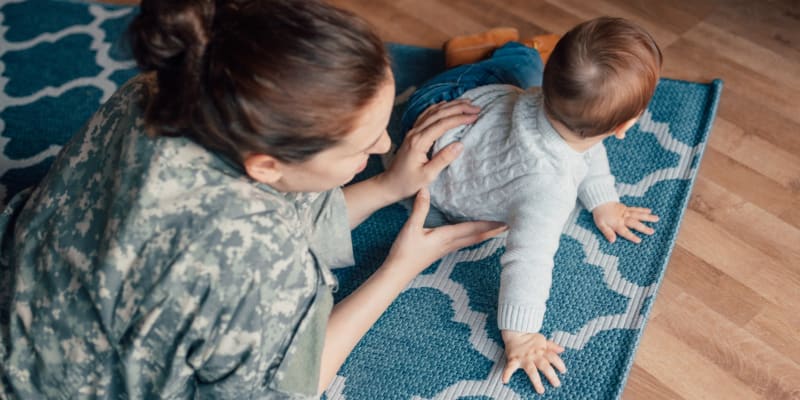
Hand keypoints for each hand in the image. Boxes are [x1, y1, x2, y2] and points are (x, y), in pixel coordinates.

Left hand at [378, 99, 479, 200]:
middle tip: (476, 107)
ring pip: (433, 112)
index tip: (474, 116)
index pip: (442, 124)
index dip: (459, 118)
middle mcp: (415, 132)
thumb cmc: (408, 183)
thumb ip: (443, 159)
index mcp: (419, 142)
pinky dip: (438, 107)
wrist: (389, 184)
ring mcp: (412, 131)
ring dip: (450, 105)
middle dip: (459, 108)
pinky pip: (426, 115)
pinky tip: (446, 104)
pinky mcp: (412, 133)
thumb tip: (460, 144)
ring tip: (466, 102)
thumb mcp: (427, 175)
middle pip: (439, 114)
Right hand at [387, 188, 506, 275]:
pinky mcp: (441, 250)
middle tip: (510, 223)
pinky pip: (463, 241)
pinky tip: (474, 233)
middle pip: (478, 236)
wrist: (397, 272)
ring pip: (472, 239)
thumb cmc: (404, 252)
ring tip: (498, 227)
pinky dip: (474, 236)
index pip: (473, 229)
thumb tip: (425, 189)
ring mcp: (446, 248)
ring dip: (486, 233)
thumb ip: (420, 209)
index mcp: (446, 237)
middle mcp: (450, 243)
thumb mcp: (411, 228)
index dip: (490, 225)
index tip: (505, 220)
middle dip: (494, 230)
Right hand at [501, 330, 566, 393]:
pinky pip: (510, 367)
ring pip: (531, 371)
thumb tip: (562, 349)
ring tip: (540, 390)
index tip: (563, 371)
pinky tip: (504, 380)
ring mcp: (524, 359)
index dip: (559, 364)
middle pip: (544, 366)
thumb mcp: (542, 340)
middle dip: (551, 375)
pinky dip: (506, 373)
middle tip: (556, 384)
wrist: (516, 331)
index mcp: (542, 351)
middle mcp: (534, 356)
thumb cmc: (529, 337)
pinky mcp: (514, 360)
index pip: (553, 357)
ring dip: (536, 381)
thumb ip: (552, 346)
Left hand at [592, 202, 658, 243]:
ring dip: (647, 217)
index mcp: (616, 224)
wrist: (600, 201)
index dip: (631, 236)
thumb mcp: (600, 225)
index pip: (625, 232)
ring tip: (657, 219)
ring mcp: (626, 212)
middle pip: (634, 223)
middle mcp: (623, 218)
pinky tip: (650, 210)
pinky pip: (636, 209)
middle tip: (652, 231)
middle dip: (643, 228)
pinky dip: (643, 209)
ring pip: (638, 215)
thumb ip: (607, 232)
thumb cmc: (600, 215)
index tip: (639, 240)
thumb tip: (612, 241)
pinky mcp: (626, 207)